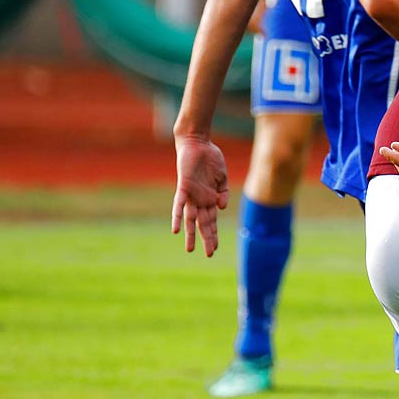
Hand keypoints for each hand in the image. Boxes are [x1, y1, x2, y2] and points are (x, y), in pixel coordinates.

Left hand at [172, 135, 230, 255]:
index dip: (213, 235)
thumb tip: (222, 207)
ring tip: (190, 249)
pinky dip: (176, 218)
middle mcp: (199, 200)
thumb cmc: (210, 158)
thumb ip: (223, 193)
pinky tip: (175, 230)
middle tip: (209, 254)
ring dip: (191, 234)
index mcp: (210, 199)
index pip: (212, 221)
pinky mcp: (183, 188)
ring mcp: (191, 195)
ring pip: (190, 220)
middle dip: (207, 239)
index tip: (215, 249)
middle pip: (203, 224)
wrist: (197, 143)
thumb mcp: (222, 177)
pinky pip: (179, 205)